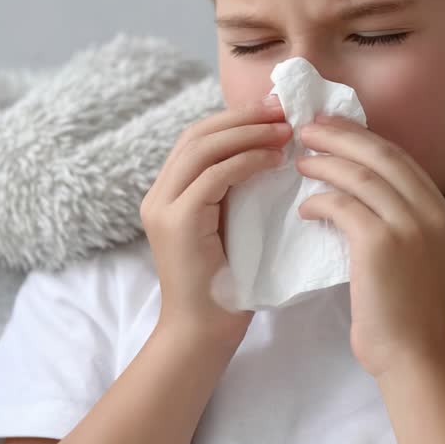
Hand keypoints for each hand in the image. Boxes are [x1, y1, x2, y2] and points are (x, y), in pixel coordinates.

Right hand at [139, 95, 289, 344]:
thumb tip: (273, 149)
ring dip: (248, 134)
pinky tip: (276, 161)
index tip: (276, 110)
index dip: (236, 118)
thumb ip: (237, 191)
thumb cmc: (226, 287)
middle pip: (197, 135)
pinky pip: (214, 175)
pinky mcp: (178, 221)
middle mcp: (158, 195)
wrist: (202, 333)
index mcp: (167, 193)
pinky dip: (247, 161)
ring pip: (203, 148)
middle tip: (284, 109)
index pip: (198, 138)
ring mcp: (163, 207)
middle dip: (243, 117)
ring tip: (286, 131)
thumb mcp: (232, 226)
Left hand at [295, 115, 444, 378]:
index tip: (333, 126)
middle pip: (380, 154)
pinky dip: (319, 201)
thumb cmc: (406, 313)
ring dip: (324, 162)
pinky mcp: (380, 244)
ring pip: (359, 174)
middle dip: (340, 135)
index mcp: (439, 211)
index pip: (398, 157)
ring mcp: (408, 225)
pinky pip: (342, 206)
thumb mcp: (415, 255)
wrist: (412, 356)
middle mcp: (429, 211)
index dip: (362, 136)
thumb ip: (396, 220)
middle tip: (307, 128)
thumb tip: (356, 188)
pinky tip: (304, 208)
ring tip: (299, 160)